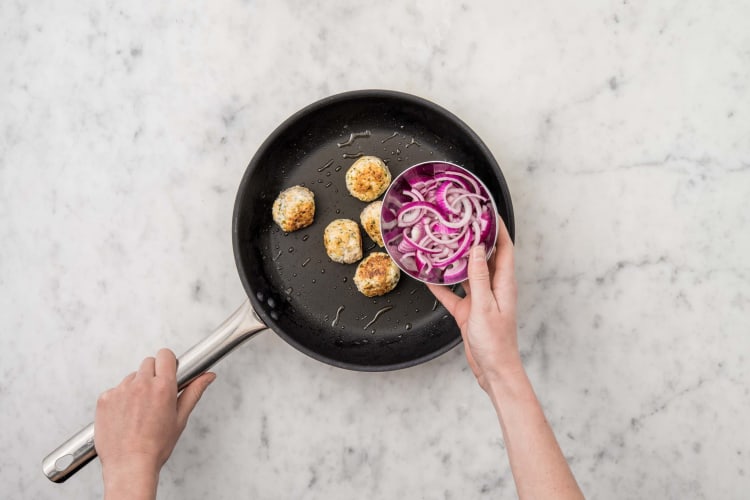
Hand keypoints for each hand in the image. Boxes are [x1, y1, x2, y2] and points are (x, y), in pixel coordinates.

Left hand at [95, 348, 214, 499]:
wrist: (129, 466)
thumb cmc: (156, 446)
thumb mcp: (180, 418)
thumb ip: (194, 391)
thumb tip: (208, 376)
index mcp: (163, 387)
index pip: (165, 355)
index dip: (168, 362)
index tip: (168, 370)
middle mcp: (141, 384)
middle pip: (148, 363)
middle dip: (153, 374)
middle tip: (155, 396)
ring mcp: (120, 390)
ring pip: (131, 377)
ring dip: (136, 387)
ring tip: (139, 411)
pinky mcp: (105, 398)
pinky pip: (115, 390)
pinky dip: (120, 399)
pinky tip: (125, 416)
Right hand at [428, 218, 519, 390]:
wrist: (494, 371)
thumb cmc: (495, 342)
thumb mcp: (485, 307)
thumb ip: (479, 278)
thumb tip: (477, 249)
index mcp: (504, 284)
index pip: (504, 249)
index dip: (498, 229)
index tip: (487, 212)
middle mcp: (494, 288)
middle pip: (485, 257)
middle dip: (475, 239)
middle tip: (460, 223)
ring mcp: (481, 300)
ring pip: (467, 273)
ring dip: (457, 261)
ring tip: (442, 244)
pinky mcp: (469, 312)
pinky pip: (453, 294)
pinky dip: (442, 286)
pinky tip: (428, 278)